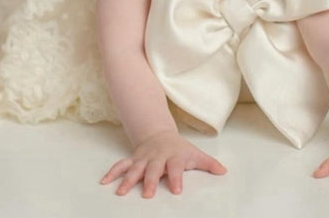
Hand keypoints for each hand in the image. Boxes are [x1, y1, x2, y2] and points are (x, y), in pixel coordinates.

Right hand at [100, 129, 226, 197]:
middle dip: (150, 180)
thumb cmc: (179, 149)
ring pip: (135, 168)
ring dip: (127, 179)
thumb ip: (208, 164)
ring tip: (121, 192)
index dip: (176, 178)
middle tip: (147, 194)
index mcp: (174, 156)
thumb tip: (224, 171)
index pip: (176, 167)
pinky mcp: (133, 159)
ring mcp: (144, 158)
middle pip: (153, 168)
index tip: (176, 190)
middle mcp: (157, 157)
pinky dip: (113, 172)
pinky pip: (121, 165)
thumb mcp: (194, 154)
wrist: (159, 134)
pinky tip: (104, 182)